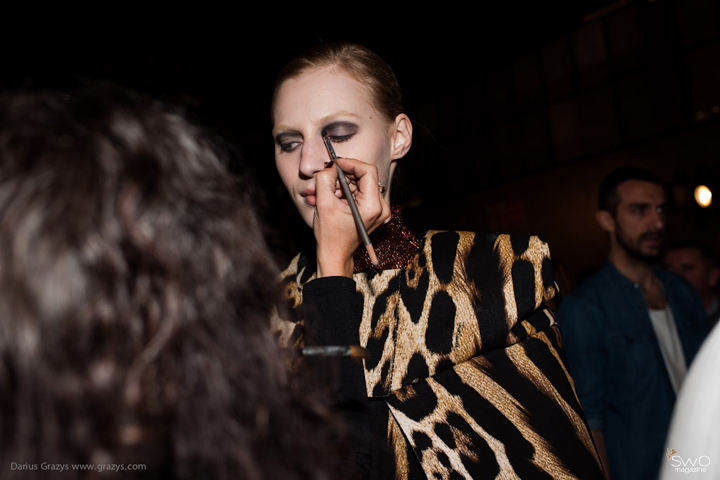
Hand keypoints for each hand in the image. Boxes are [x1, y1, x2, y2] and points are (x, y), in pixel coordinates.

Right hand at [314, 157, 389, 277]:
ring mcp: (380, 211)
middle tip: (328, 180)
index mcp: (373, 206)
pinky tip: (335, 199)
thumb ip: (325, 179)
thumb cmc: (330, 235)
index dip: (351, 163)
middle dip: (344, 176)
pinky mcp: (375, 212)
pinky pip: (362, 193)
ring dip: (344, 184)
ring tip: (328, 193)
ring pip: (362, 184)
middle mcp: (381, 208)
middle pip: (365, 177)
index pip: (368, 171)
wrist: (335, 254)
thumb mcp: (323, 203)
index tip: (336, 163)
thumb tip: (331, 165)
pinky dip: (347, 192)